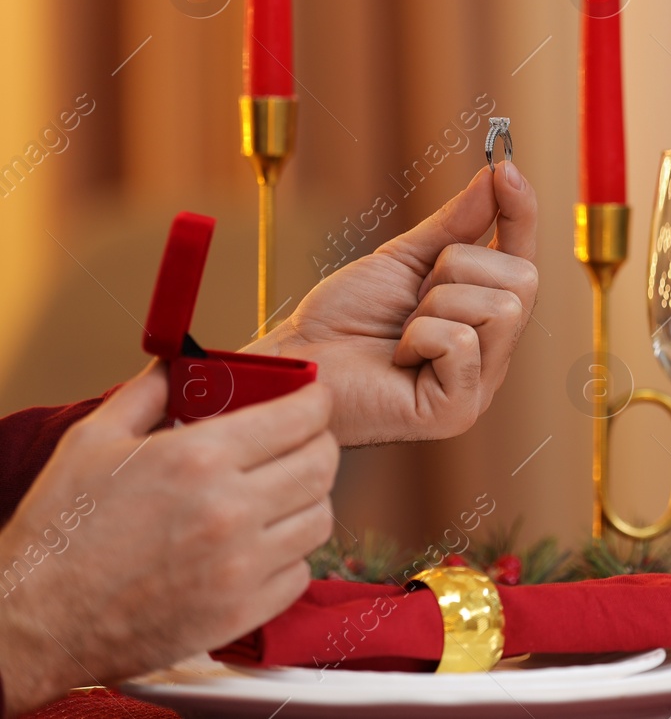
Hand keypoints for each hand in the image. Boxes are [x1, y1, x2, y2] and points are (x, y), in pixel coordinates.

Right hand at [0, 362, 336, 715]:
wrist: (31, 622)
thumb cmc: (59, 532)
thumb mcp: (93, 440)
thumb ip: (150, 393)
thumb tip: (180, 366)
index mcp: (199, 458)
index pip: (301, 416)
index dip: (315, 402)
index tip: (313, 400)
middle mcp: (230, 510)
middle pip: (323, 463)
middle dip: (319, 443)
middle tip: (301, 444)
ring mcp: (240, 566)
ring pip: (320, 517)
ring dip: (308, 499)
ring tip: (279, 494)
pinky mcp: (240, 613)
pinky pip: (300, 573)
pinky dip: (290, 555)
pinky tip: (261, 544)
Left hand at [251, 161, 537, 446]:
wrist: (297, 360)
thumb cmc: (343, 319)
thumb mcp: (404, 259)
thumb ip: (456, 224)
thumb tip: (496, 178)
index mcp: (484, 318)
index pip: (523, 258)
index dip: (521, 213)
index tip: (507, 169)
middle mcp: (493, 353)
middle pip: (524, 279)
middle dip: (459, 268)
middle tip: (415, 295)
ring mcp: (481, 384)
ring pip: (500, 308)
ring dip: (435, 305)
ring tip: (403, 330)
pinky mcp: (458, 409)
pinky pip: (462, 342)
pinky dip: (421, 337)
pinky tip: (400, 357)